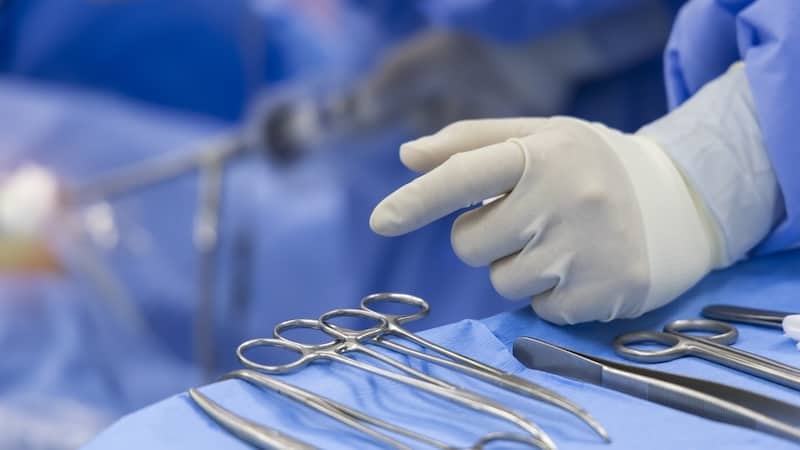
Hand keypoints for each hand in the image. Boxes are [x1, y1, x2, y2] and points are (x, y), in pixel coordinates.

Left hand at [370, 117, 718, 323]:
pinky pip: (537, 308)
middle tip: (525, 219)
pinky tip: (580, 266)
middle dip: (484, 236)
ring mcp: (586, 249)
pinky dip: (548, 292)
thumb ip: (469, 143)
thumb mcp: (539, 137)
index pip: (465, 175)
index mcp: (544, 152)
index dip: (418, 200)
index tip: (380, 221)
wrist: (680, 202)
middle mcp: (566, 198)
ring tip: (558, 241)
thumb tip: (407, 157)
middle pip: (470, 244)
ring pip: (500, 282)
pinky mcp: (602, 294)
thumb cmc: (589, 166)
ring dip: (516, 266)